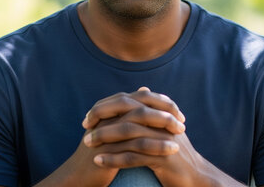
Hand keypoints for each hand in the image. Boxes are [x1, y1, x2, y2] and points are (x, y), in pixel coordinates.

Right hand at [33, 87, 185, 186]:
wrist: (80, 174)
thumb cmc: (102, 149)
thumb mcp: (116, 125)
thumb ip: (130, 109)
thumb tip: (145, 89)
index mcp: (112, 108)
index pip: (141, 97)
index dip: (161, 102)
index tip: (178, 111)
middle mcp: (108, 116)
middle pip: (140, 105)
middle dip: (164, 111)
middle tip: (182, 121)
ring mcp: (106, 131)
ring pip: (138, 123)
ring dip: (162, 127)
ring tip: (181, 134)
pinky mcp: (107, 149)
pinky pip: (135, 145)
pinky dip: (156, 146)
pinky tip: (171, 150)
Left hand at [84, 87, 244, 186]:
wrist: (197, 176)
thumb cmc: (177, 152)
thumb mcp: (165, 128)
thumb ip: (153, 110)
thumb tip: (142, 90)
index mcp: (162, 112)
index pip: (131, 102)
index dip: (109, 106)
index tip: (91, 115)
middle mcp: (163, 122)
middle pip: (128, 115)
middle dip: (104, 119)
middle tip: (85, 126)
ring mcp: (164, 139)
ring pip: (128, 135)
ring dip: (105, 139)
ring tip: (88, 144)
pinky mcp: (163, 158)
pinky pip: (132, 157)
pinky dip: (113, 158)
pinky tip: (99, 160)